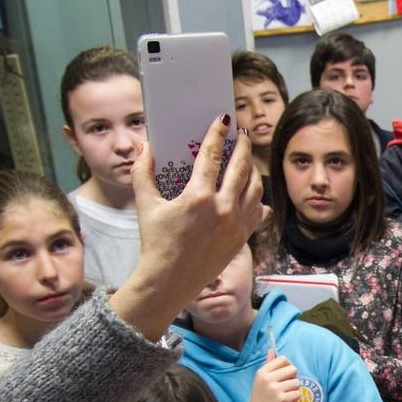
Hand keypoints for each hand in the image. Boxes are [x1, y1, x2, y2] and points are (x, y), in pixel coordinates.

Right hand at [111, 118, 266, 338]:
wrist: (169, 281)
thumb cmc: (155, 243)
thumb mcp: (146, 205)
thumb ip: (143, 172)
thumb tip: (146, 146)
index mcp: (199, 197)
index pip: (212, 156)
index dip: (217, 135)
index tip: (222, 120)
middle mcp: (223, 209)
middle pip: (241, 168)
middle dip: (242, 147)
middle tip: (241, 135)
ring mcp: (236, 224)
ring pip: (255, 188)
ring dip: (253, 170)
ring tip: (247, 160)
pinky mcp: (242, 238)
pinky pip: (258, 211)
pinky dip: (257, 198)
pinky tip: (252, 190)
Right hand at [243, 354, 300, 401]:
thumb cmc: (261, 399)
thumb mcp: (261, 381)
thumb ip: (268, 365)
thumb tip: (271, 350)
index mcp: (262, 372)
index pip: (283, 359)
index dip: (288, 366)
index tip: (286, 375)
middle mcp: (267, 379)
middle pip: (293, 369)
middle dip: (293, 378)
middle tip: (286, 387)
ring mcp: (275, 389)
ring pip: (297, 382)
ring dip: (294, 390)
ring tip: (285, 395)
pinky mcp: (282, 400)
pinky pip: (298, 394)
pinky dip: (295, 398)